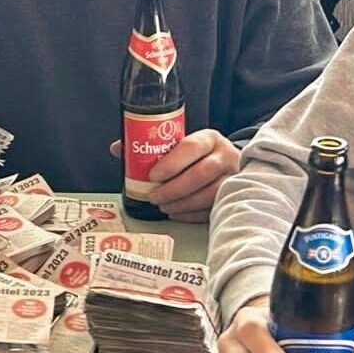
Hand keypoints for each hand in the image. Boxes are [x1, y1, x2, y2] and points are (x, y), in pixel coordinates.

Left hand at [109, 129, 239, 220]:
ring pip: (209, 194)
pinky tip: (176, 213)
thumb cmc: (197, 156)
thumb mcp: (180, 145)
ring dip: (181, 203)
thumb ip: (152, 147)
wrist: (227, 164)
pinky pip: (212, 209)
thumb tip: (118, 148)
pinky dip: (191, 214)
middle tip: (153, 196)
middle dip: (173, 189)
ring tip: (163, 206)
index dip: (171, 163)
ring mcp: (233, 177)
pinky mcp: (235, 196)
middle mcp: (225, 155)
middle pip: (201, 174)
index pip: (191, 147)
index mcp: (209, 138)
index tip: (152, 175)